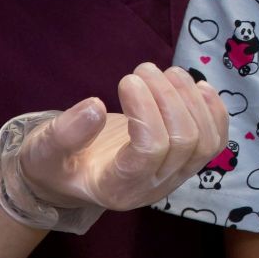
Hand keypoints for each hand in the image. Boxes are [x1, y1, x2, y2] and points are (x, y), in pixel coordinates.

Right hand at [0, 64, 227, 233]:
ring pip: (206, 141)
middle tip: (144, 69)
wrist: (67, 176)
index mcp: (117, 188)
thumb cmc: (53, 163)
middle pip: (184, 142)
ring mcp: (173, 177)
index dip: (146, 110)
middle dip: (170, 98)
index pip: (149, 152)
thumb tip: (95, 106)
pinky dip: (214, 112)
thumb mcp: (43, 150)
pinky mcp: (185, 162)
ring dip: (192, 100)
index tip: (127, 80)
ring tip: (169, 72)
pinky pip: (215, 141)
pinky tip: (199, 87)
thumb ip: (65, 134)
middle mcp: (153, 188)